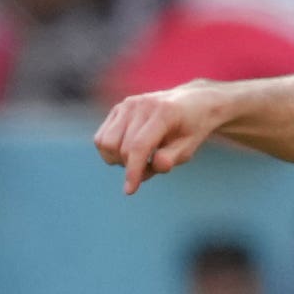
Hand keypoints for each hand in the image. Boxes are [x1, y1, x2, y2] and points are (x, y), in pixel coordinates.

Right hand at [95, 83, 229, 195]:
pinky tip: (129, 151)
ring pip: (105, 142)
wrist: (191, 103)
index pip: (139, 146)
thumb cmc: (191, 129)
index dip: (133, 171)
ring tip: (139, 159)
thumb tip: (155, 166)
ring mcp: (127, 105)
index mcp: (163, 113)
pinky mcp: (118, 108)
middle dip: (131, 167)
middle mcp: (141, 105)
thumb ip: (172, 158)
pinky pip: (101, 137)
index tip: (130, 190)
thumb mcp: (189, 147)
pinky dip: (110, 151)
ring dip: (117, 159)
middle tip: (149, 168)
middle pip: (121, 147)